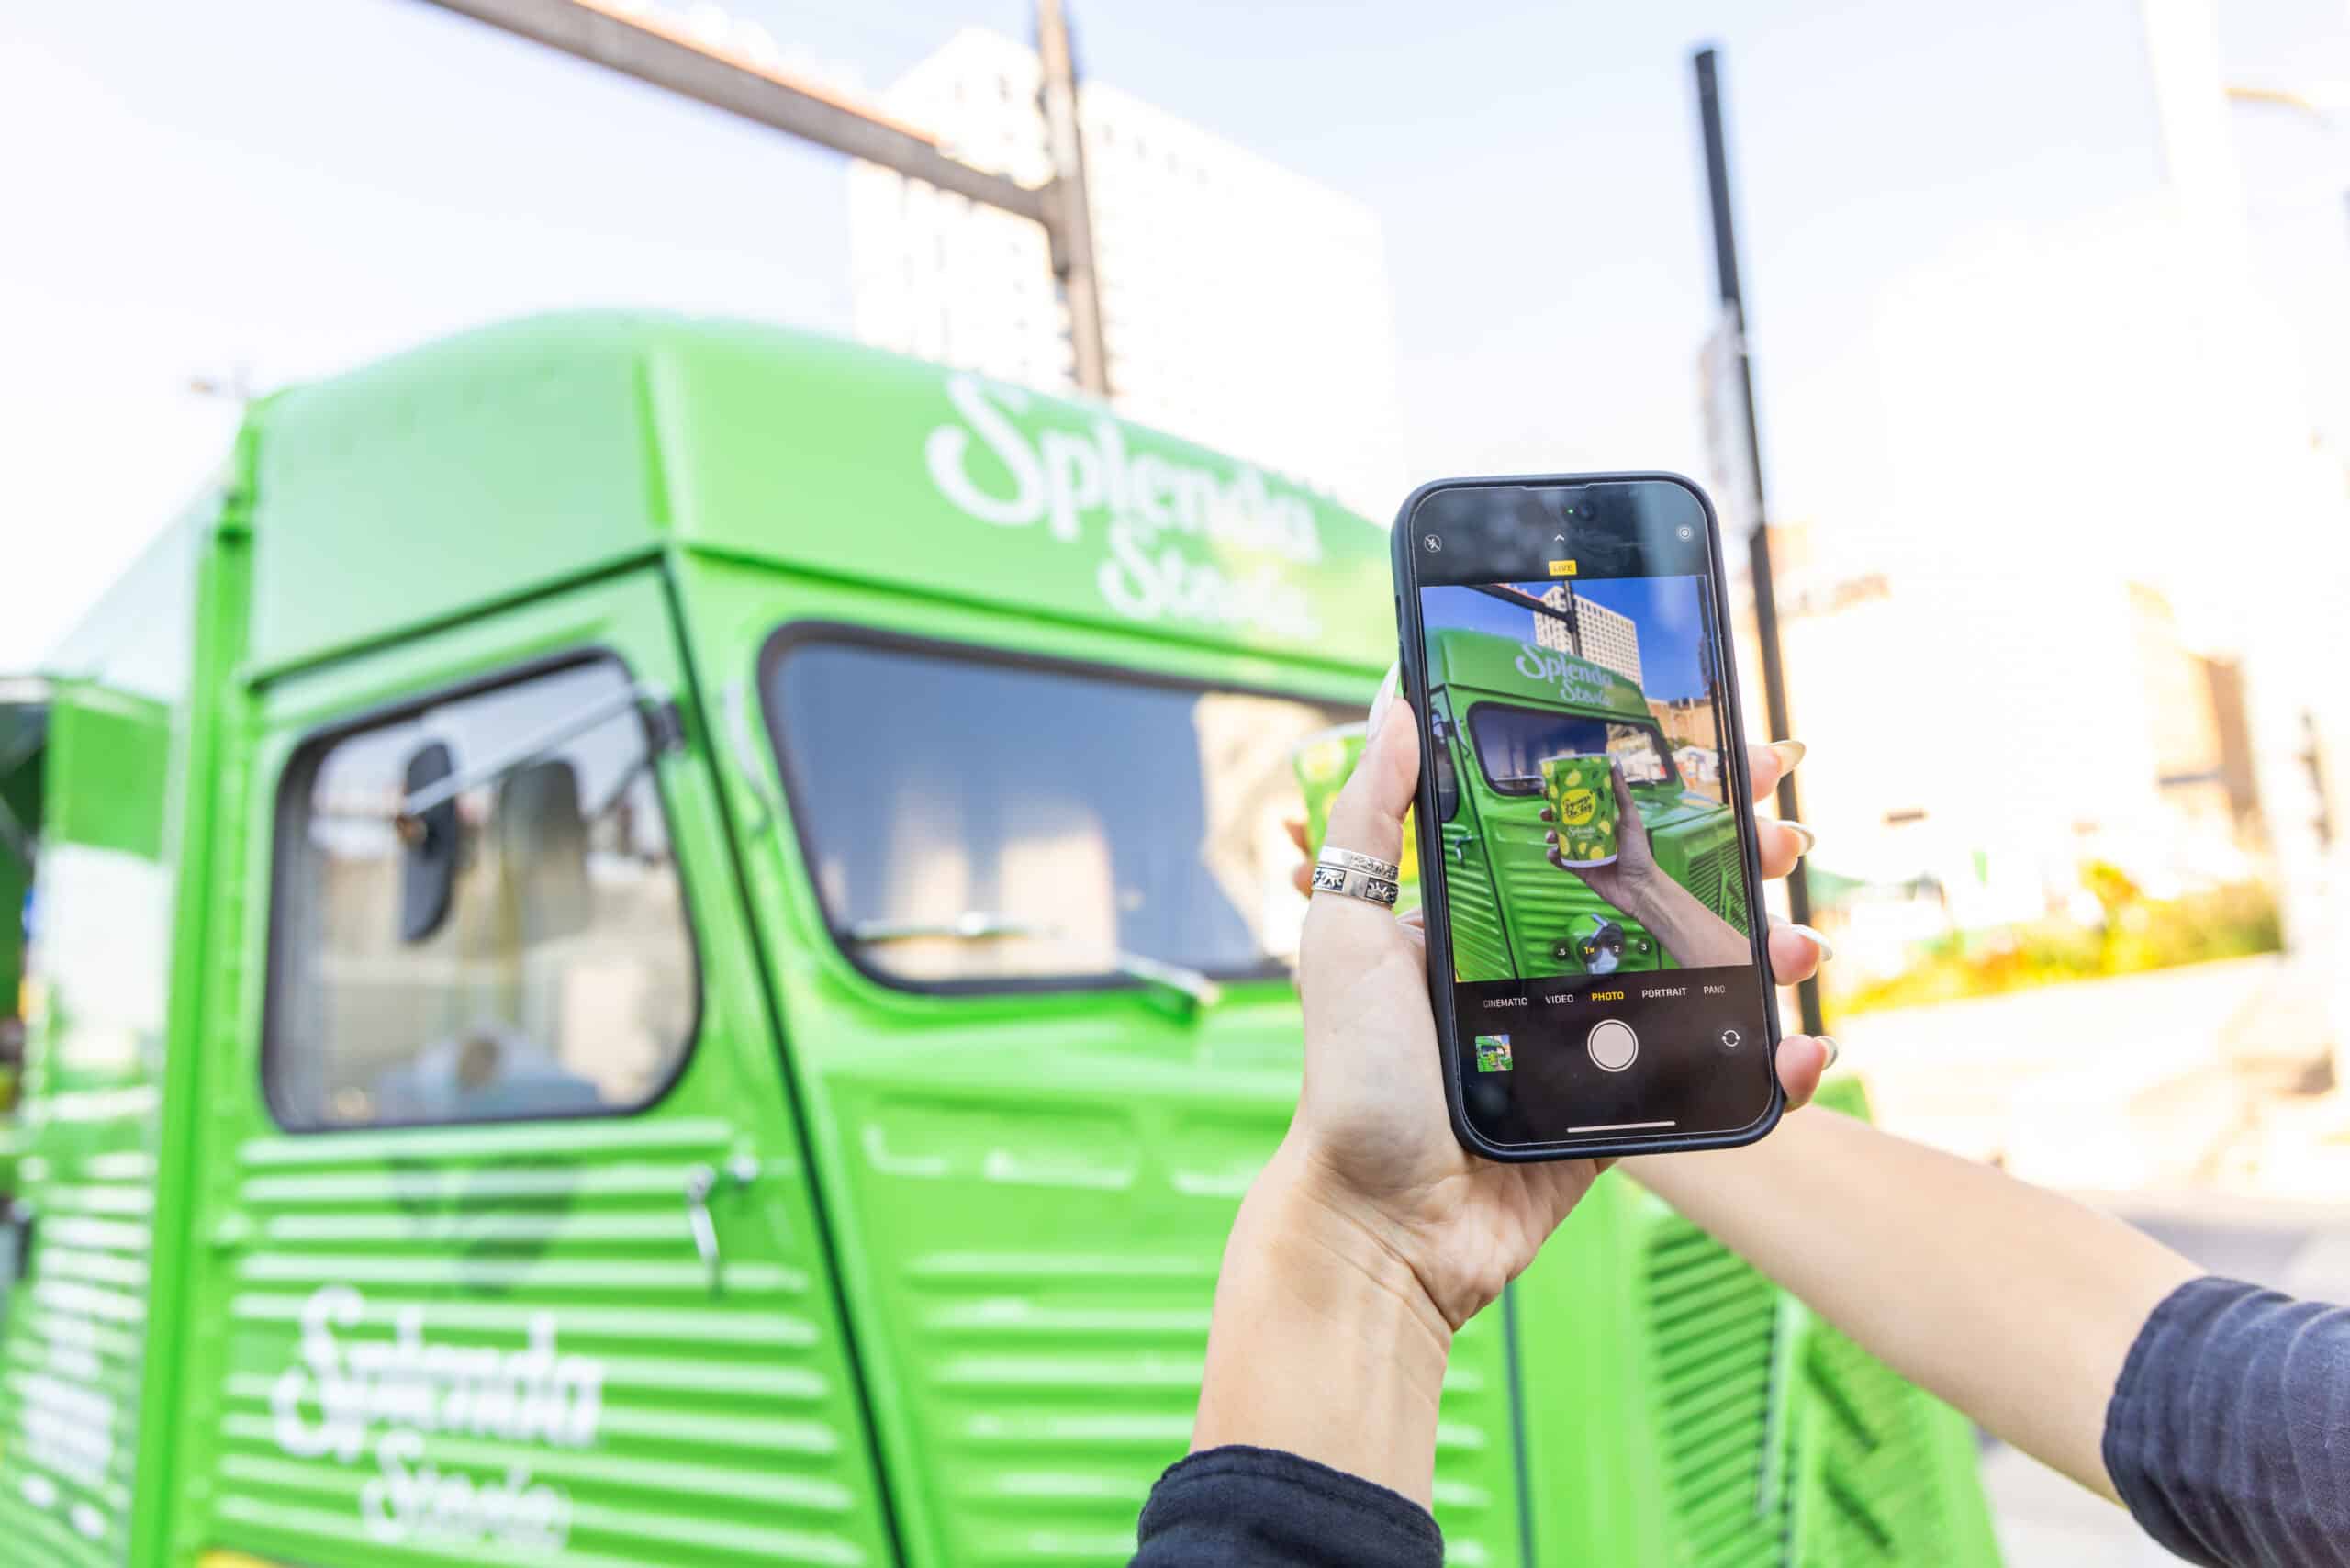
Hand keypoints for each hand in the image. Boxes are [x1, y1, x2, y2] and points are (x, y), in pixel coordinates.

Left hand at [1204, 688, 1830, 1503]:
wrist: (1381, 1224)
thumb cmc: (1354, 1079)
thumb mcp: (1346, 932)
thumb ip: (1371, 822)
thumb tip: (1392, 701)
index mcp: (1490, 915)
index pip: (1590, 829)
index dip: (1660, 789)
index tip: (1723, 748)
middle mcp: (1547, 966)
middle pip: (1668, 894)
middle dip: (1738, 858)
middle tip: (1784, 833)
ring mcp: (1592, 1043)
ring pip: (1707, 980)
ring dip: (1771, 952)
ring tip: (1803, 943)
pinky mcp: (1621, 1114)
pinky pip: (1712, 1080)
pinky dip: (1771, 1066)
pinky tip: (1803, 1050)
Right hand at [1541, 754, 1654, 910]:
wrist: (1638, 888)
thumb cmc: (1639, 852)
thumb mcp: (1630, 818)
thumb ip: (1621, 793)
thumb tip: (1615, 764)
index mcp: (1602, 820)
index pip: (1580, 803)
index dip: (1564, 795)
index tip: (1550, 787)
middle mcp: (1591, 834)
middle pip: (1565, 819)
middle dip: (1552, 814)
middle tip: (1545, 813)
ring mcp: (1583, 852)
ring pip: (1560, 839)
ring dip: (1551, 834)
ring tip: (1551, 835)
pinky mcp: (1579, 870)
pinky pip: (1561, 861)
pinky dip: (1553, 856)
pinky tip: (1553, 853)